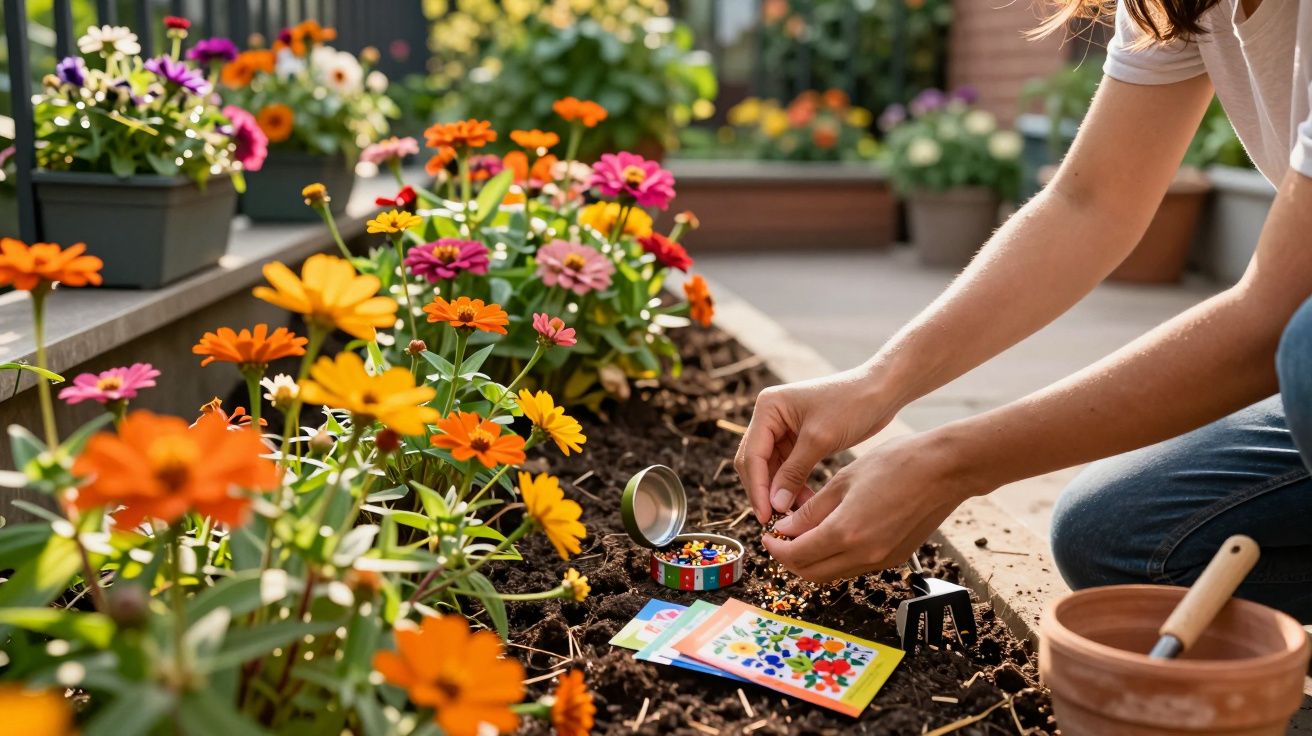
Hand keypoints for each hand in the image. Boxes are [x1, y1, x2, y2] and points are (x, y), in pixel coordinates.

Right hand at [735, 366, 895, 522]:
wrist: (881, 391)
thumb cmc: (851, 405)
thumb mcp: (819, 439)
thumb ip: (793, 473)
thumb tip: (774, 505)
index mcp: (768, 408)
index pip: (752, 455)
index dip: (757, 488)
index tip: (765, 516)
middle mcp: (770, 417)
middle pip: (755, 463)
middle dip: (765, 492)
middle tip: (775, 521)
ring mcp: (782, 428)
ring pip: (771, 469)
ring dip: (779, 492)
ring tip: (795, 515)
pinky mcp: (797, 439)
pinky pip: (787, 468)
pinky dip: (793, 486)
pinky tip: (805, 503)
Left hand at [761, 433, 981, 582]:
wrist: (945, 470)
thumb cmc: (896, 465)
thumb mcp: (843, 481)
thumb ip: (811, 511)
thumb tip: (784, 529)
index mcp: (845, 533)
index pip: (797, 555)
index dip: (776, 548)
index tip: (767, 536)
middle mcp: (863, 555)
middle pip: (812, 573)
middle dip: (790, 560)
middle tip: (781, 539)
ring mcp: (881, 560)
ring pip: (833, 573)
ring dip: (813, 560)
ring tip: (805, 534)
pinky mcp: (894, 558)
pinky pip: (854, 567)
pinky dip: (836, 557)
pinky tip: (833, 534)